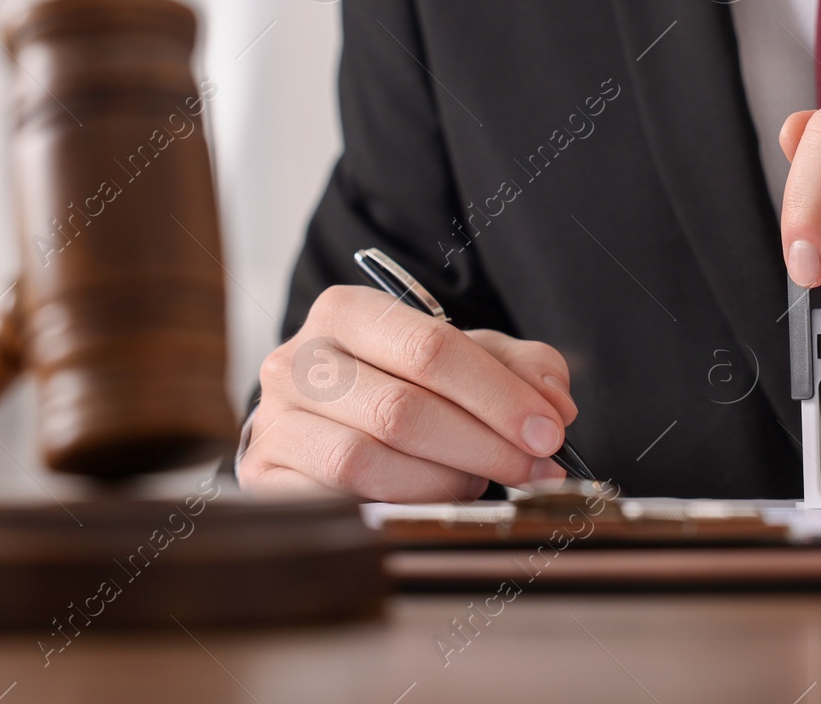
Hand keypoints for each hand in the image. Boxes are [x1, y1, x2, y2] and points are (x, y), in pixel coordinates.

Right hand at [238, 285, 574, 501]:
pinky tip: (430, 505)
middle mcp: (298, 361)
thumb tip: (555, 401)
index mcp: (346, 312)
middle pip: (402, 409)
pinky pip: (336, 505)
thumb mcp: (462, 360)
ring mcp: (274, 422)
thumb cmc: (398, 386)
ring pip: (367, 462)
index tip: (549, 431)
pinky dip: (397, 509)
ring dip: (442, 481)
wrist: (319, 426)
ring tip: (477, 482)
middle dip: (483, 445)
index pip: (430, 348)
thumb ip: (517, 367)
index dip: (499, 394)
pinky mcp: (264, 480)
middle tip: (533, 468)